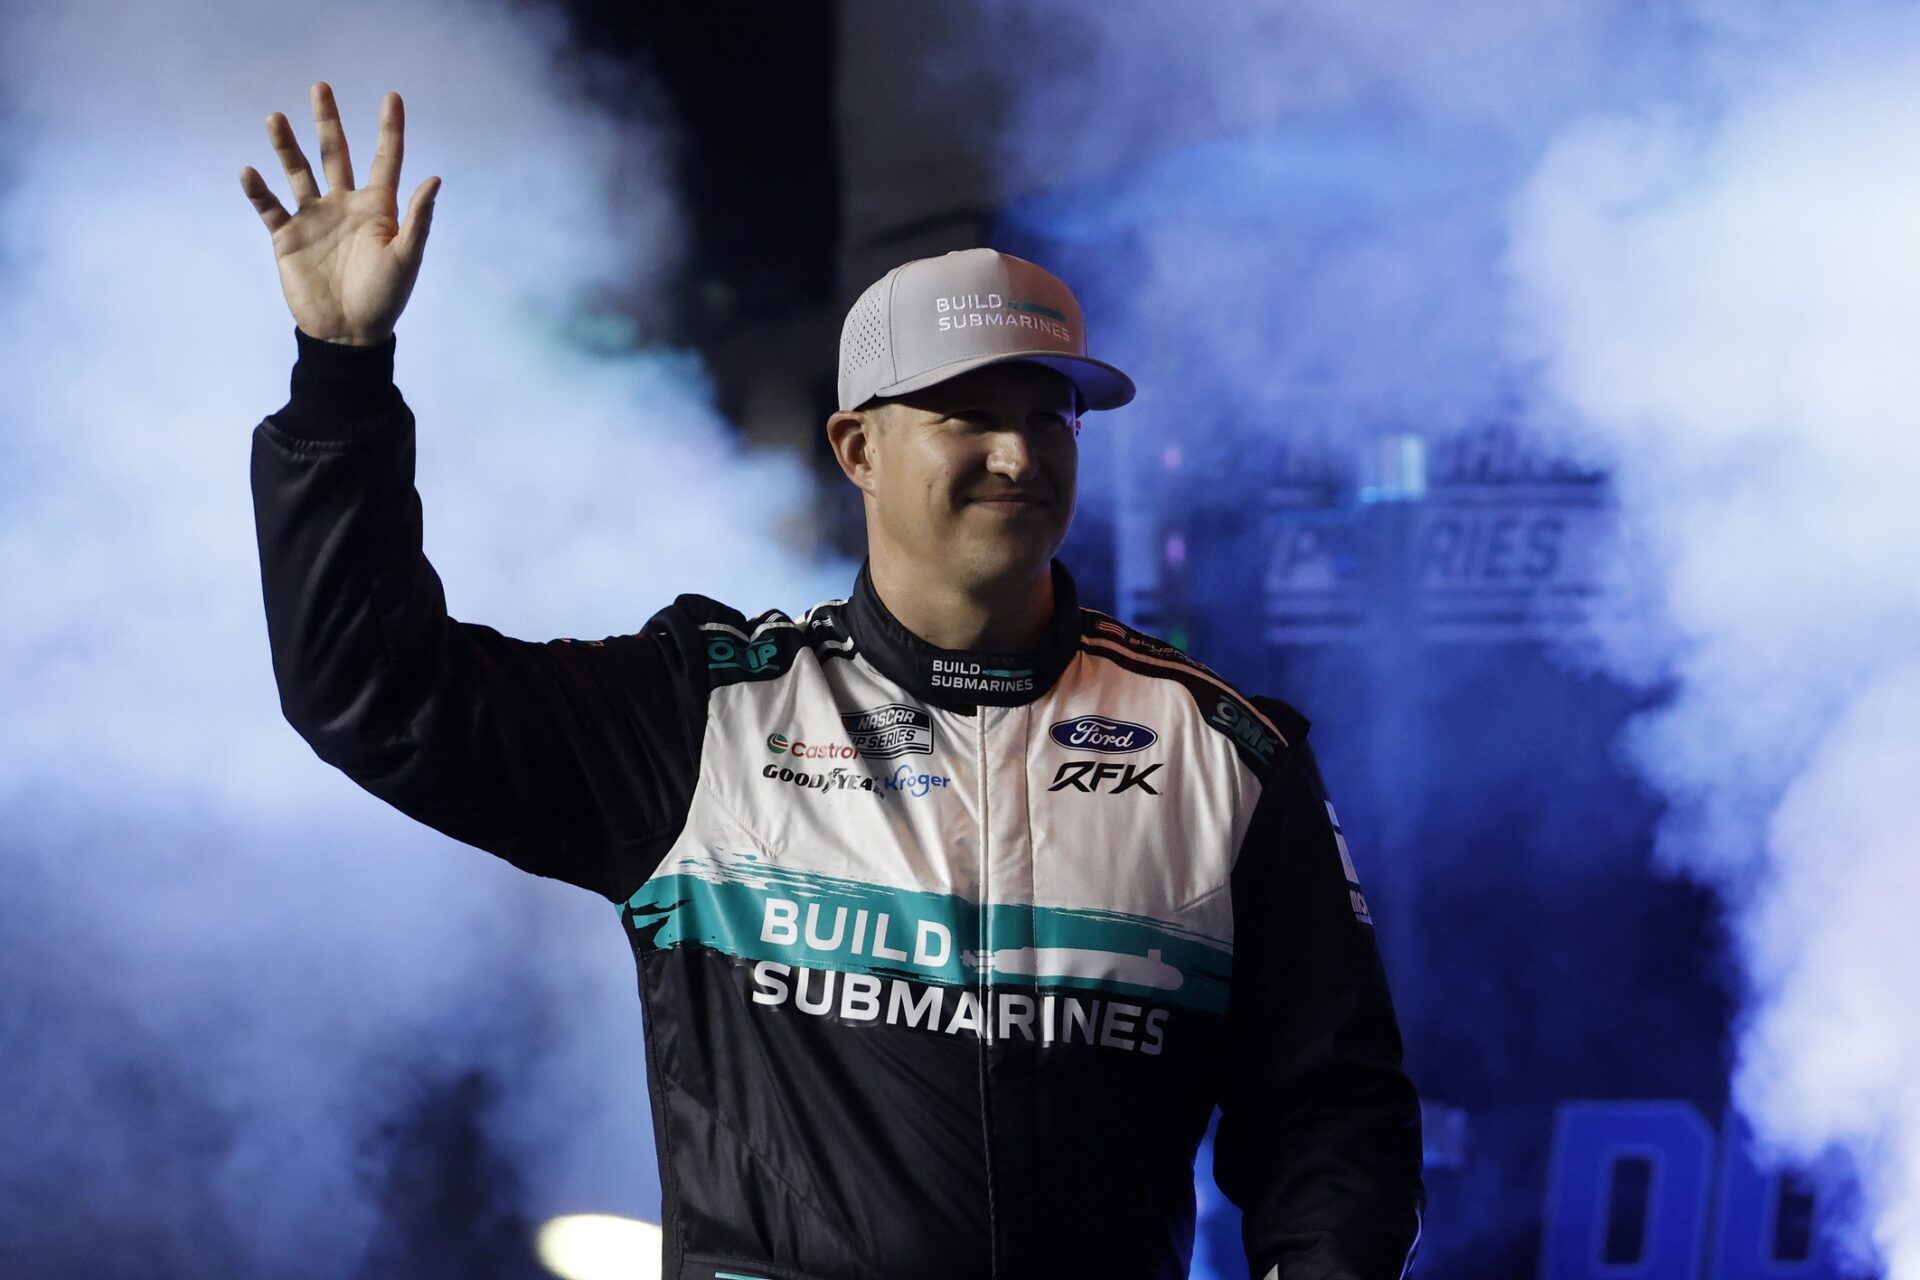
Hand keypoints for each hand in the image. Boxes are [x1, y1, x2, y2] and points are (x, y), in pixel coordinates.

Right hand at [241, 83, 439, 345]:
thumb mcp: (406, 258)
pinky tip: (249, 171)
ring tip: (275, 118)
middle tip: (321, 87)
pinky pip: (270, 207)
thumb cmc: (384, 298)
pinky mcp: (287, 237)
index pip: (386, 159)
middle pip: (336, 154)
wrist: (348, 335)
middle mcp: (344, 205)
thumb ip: (417, 219)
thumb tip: (434, 179)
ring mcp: (314, 218)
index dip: (389, 129)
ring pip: (298, 171)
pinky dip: (258, 191)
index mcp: (377, 208)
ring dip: (286, 146)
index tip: (392, 96)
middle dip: (328, 121)